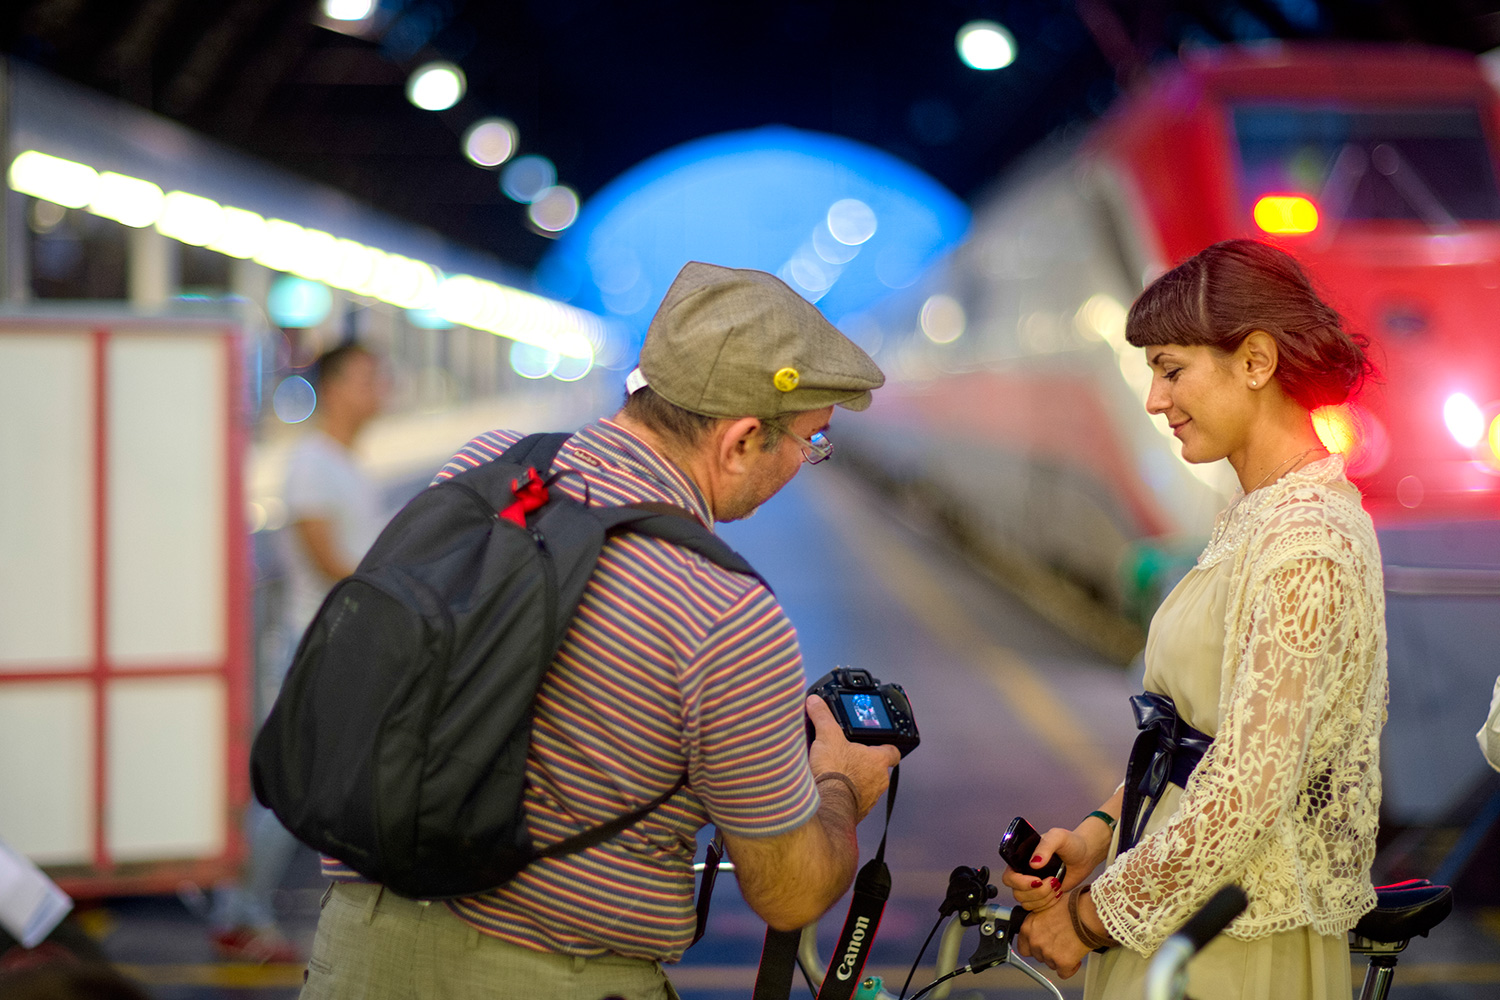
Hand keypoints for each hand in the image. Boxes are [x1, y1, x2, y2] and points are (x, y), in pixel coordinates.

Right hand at [805, 695, 899, 819]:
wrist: (827, 805)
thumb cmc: (835, 772)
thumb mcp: (827, 736)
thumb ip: (822, 716)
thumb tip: (815, 702)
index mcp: (877, 761)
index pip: (892, 752)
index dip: (886, 746)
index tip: (879, 744)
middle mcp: (879, 781)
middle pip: (878, 769)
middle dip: (866, 764)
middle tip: (850, 757)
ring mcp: (870, 799)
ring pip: (868, 786)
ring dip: (857, 780)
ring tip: (839, 773)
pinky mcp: (858, 812)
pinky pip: (856, 802)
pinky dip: (848, 795)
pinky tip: (833, 790)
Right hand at [1000, 827, 1091, 912]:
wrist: (1085, 855)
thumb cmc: (1070, 842)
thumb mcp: (1058, 837)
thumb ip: (1045, 846)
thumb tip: (1034, 863)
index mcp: (1021, 859)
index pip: (1009, 876)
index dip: (1020, 882)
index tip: (1038, 880)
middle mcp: (1024, 873)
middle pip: (1017, 893)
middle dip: (1036, 892)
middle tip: (1053, 881)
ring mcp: (1033, 887)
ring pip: (1027, 903)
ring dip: (1043, 898)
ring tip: (1057, 885)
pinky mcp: (1043, 896)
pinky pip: (1037, 908)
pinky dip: (1048, 904)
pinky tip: (1058, 892)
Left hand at [1013, 894, 1091, 977]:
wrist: (1088, 913)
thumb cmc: (1072, 906)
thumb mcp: (1047, 907)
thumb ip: (1039, 920)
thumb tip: (1041, 924)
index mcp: (1029, 926)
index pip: (1022, 946)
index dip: (1033, 947)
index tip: (1041, 946)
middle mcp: (1035, 940)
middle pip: (1038, 956)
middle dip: (1049, 952)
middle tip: (1061, 943)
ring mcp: (1047, 953)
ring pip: (1051, 964)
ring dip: (1059, 959)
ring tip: (1070, 946)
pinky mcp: (1062, 962)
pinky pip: (1063, 973)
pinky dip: (1070, 968)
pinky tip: (1076, 958)